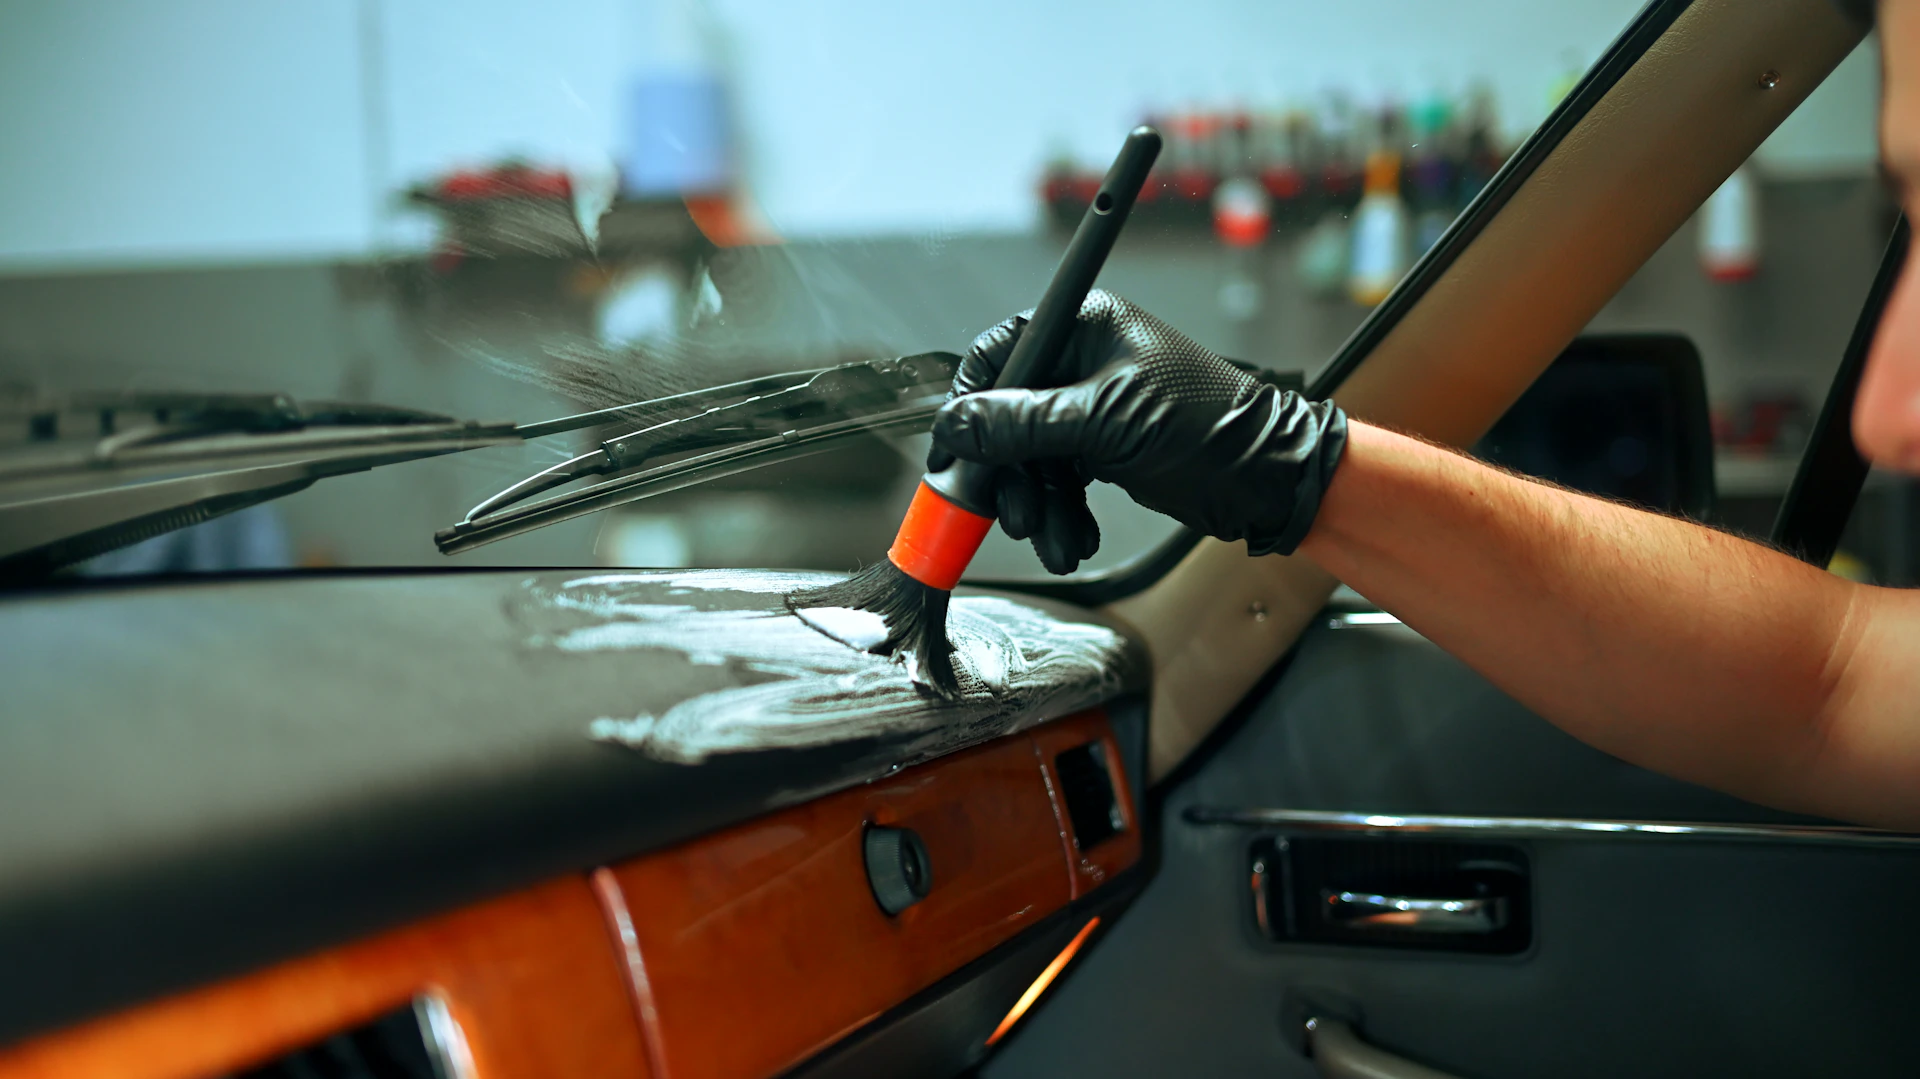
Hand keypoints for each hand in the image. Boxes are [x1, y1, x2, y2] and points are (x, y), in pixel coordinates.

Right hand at [929, 290, 1347, 563]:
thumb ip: (1023, 424)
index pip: (1000, 354)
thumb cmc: (1208, 427)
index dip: (973, 406)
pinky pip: (1061, 479)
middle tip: (1010, 515)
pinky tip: (1074, 538)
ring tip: (1052, 540)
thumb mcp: (1104, 424)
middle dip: (1010, 474)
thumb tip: (957, 426)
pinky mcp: (1106, 446)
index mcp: (1085, 326)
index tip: (959, 453)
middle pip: (1010, 416)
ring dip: (1037, 505)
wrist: (1268, 477)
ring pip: (1034, 457)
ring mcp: (1095, 406)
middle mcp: (1085, 360)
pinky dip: (1062, 512)